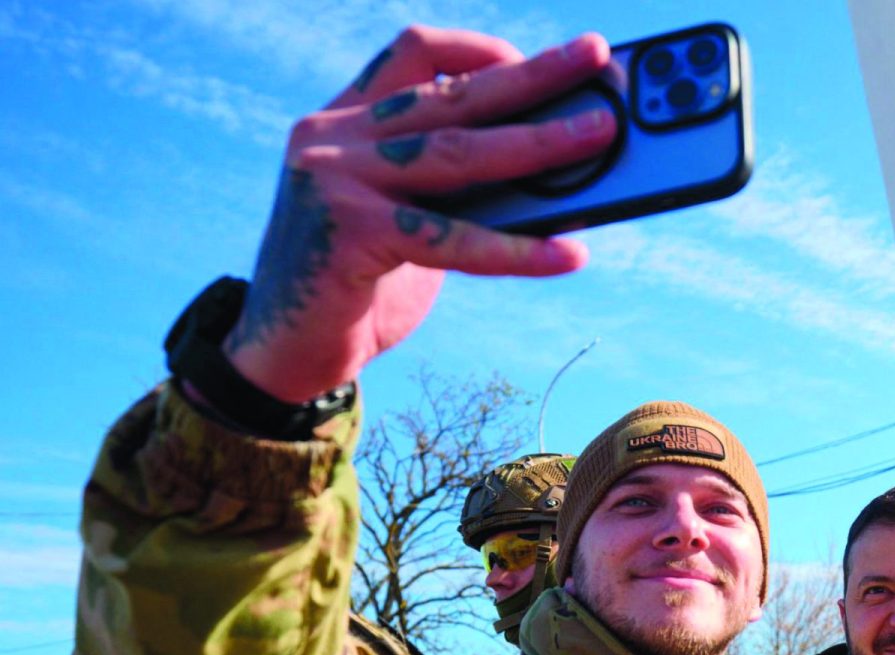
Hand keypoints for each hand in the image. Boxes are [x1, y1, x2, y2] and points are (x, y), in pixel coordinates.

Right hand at [223, 26, 619, 401]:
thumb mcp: (407, 220)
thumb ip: (455, 191)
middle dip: (531, 74)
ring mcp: (334, 180)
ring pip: (456, 152)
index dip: (479, 49)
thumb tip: (555, 179)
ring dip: (536, 142)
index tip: (540, 60)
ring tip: (597, 137)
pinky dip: (517, 249)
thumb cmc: (357, 287)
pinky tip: (568, 253)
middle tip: (594, 57)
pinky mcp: (348, 234)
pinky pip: (452, 238)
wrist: (286, 354)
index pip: (413, 53)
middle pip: (450, 93)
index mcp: (343, 120)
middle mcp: (332, 137)